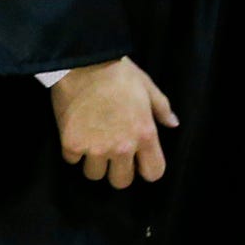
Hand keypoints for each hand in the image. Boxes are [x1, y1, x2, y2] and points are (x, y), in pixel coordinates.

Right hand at [50, 56, 176, 186]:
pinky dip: (72, 150)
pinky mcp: (71, 143)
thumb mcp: (148, 87)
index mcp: (145, 135)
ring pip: (94, 175)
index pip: (153, 173)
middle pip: (121, 182)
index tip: (137, 160)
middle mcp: (122, 147)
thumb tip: (173, 123)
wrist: (81, 62)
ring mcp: (95, 147)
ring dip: (93, 162)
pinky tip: (74, 135)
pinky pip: (71, 160)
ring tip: (90, 145)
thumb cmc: (118, 72)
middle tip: (111, 154)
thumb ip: (162, 108)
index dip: (146, 169)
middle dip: (117, 170)